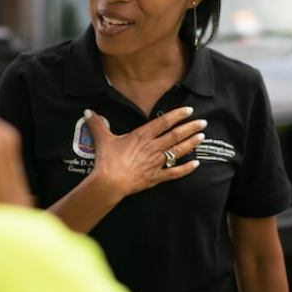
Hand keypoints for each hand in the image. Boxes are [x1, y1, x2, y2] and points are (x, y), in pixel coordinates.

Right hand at [83, 106, 206, 199]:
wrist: (109, 182)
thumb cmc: (107, 160)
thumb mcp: (102, 139)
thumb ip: (97, 123)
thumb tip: (87, 111)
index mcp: (141, 136)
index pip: (163, 122)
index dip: (177, 115)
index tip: (189, 110)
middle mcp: (152, 147)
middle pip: (175, 135)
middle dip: (191, 128)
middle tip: (203, 122)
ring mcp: (156, 162)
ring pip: (178, 151)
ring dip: (191, 143)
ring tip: (202, 137)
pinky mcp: (156, 177)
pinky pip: (174, 172)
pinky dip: (186, 169)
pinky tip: (196, 164)